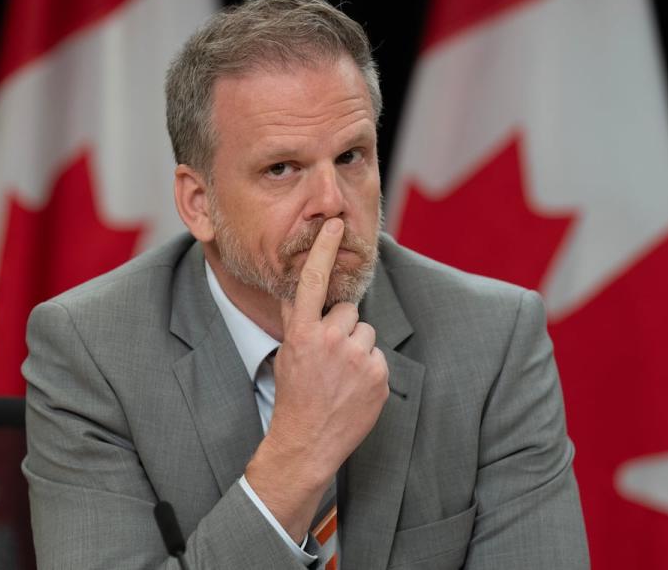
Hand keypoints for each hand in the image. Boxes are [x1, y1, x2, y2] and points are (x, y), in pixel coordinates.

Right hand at [245, 217, 388, 540]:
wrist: (307, 442)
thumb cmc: (294, 395)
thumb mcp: (288, 353)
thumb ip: (298, 321)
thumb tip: (298, 290)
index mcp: (303, 333)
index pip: (313, 283)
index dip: (324, 251)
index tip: (334, 225)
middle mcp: (331, 340)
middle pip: (348, 311)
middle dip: (342, 328)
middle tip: (330, 357)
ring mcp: (357, 358)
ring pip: (365, 333)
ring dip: (357, 348)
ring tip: (341, 375)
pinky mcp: (379, 375)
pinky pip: (378, 357)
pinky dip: (369, 370)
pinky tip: (354, 389)